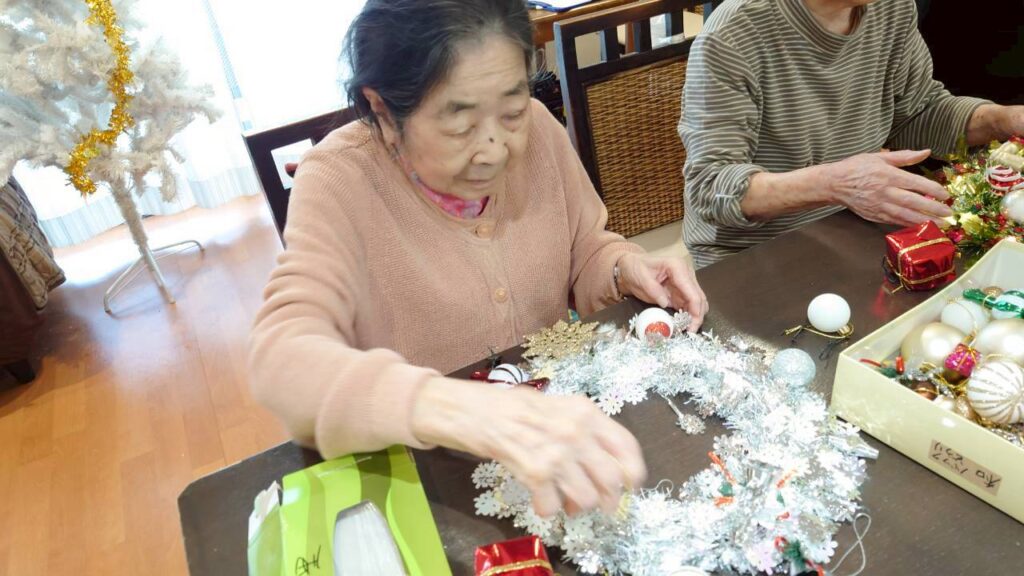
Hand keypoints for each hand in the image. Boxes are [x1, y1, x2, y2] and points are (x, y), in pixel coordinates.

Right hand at [411, 378, 646, 516]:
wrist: (476, 411)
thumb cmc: (515, 407)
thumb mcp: (558, 406)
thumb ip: (585, 428)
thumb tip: (607, 462)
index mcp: (586, 412)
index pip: (626, 446)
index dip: (633, 472)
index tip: (631, 485)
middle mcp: (576, 431)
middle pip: (612, 480)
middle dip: (609, 499)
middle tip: (601, 505)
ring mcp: (556, 453)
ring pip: (586, 498)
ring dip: (577, 507)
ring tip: (566, 502)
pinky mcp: (534, 473)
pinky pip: (552, 506)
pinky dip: (547, 509)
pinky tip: (540, 500)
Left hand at [615, 253, 707, 331]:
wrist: (631, 267)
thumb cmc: (635, 269)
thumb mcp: (641, 278)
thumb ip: (653, 290)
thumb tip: (665, 304)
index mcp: (677, 267)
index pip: (692, 292)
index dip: (695, 310)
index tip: (691, 325)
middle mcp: (686, 273)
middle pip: (699, 298)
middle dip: (697, 316)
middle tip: (691, 332)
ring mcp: (685, 283)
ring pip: (698, 302)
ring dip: (695, 316)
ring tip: (688, 330)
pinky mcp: (681, 292)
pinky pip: (690, 305)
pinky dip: (689, 315)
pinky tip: (684, 324)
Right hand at [825, 149, 951, 226]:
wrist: (834, 184)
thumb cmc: (856, 168)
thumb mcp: (879, 157)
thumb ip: (904, 156)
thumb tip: (926, 152)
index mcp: (888, 175)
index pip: (916, 183)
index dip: (933, 190)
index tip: (946, 195)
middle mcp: (885, 192)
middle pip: (913, 202)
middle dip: (933, 209)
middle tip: (949, 214)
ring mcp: (879, 206)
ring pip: (905, 216)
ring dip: (924, 221)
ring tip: (940, 225)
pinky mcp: (874, 215)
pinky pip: (894, 221)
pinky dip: (909, 225)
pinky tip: (920, 227)